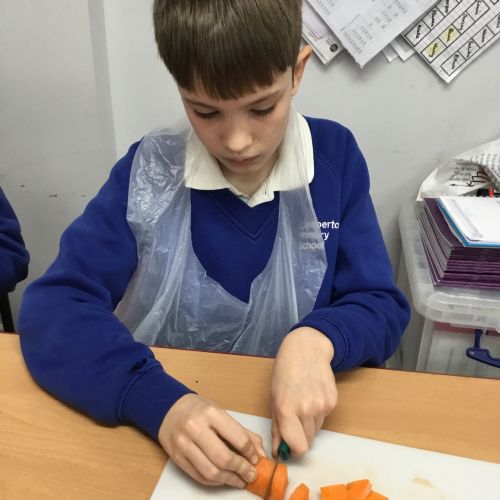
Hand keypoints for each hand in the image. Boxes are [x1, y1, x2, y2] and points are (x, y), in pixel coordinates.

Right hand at [158, 394, 264, 487]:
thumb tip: (260, 453)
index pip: (237, 438)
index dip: (251, 452)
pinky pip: (199, 476)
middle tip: (251, 474)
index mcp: (211, 413)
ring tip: (240, 480)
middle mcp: (196, 428)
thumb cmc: (198, 410)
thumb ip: (242, 432)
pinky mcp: (177, 458)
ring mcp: (184, 444)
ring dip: (229, 480)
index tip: (256, 459)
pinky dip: (215, 482)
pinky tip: (224, 479)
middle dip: (241, 470)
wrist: (168, 409)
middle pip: (224, 458)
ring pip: (211, 471)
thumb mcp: (221, 413)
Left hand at [271, 327, 336, 456]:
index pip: (297, 446)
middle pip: (308, 441)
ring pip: (316, 430)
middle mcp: (306, 408)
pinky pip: (324, 418)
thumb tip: (277, 451)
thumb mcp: (274, 397)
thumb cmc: (285, 372)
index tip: (288, 445)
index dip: (292, 449)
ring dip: (309, 424)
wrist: (307, 350)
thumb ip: (277, 427)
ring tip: (302, 402)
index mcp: (286, 408)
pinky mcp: (333, 401)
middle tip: (294, 420)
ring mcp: (322, 405)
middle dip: (300, 436)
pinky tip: (312, 395)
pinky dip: (318, 413)